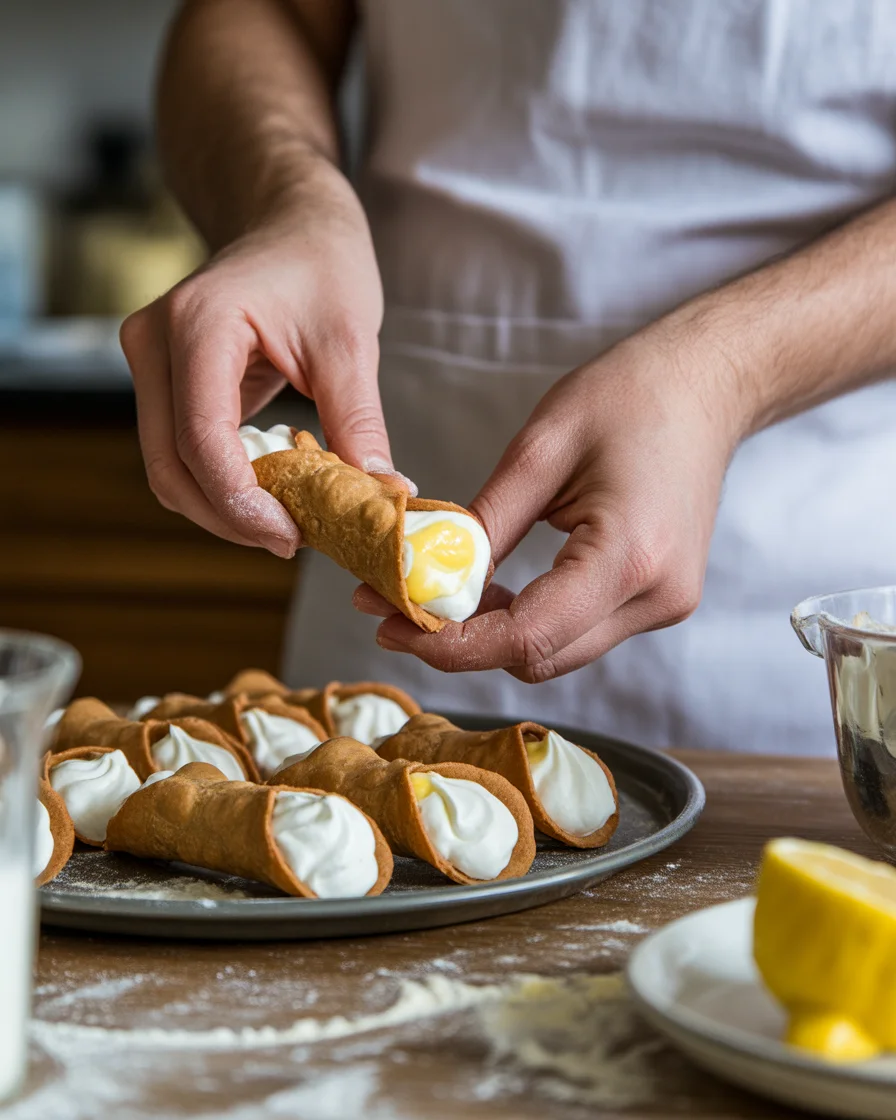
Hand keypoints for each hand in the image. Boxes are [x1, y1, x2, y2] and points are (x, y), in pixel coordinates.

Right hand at [120, 159, 396, 556]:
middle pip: (170, 466)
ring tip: (287, 523)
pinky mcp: (163, 379)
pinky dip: (221, 484)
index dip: (241, 503)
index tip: (292, 536)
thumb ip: (358, 421)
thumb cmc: (321, 262)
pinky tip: (271, 494)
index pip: (200, 439)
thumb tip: (379, 495)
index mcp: (198, 324)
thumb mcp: (351, 341)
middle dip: (230, 518)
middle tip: (293, 540)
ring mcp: (150, 362)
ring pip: (169, 468)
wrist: (289, 221)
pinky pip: (181, 451)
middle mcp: (154, 343)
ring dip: (223, 508)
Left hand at [355, 319, 753, 680]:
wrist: (704, 387)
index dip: (452, 645)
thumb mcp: (539, 449)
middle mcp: (656, 597)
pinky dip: (530, 621)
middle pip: (540, 658)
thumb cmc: (629, 396)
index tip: (393, 626)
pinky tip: (496, 589)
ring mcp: (665, 605)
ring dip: (495, 634)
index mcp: (629, 556)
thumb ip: (485, 524)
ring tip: (443, 591)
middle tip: (400, 607)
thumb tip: (428, 578)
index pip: (527, 637)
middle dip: (463, 643)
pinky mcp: (659, 601)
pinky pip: (579, 632)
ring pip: (557, 653)